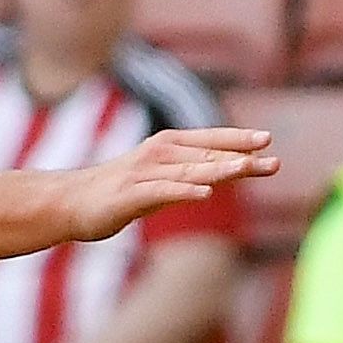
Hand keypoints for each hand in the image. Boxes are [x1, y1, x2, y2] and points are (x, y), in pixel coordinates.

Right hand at [56, 125, 277, 239]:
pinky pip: (162, 192)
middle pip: (206, 156)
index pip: (208, 141)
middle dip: (241, 157)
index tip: (267, 141)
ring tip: (248, 168)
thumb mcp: (158, 180)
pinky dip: (184, 192)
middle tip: (273, 161)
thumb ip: (189, 174)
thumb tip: (224, 171)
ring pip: (189, 171)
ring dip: (220, 170)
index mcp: (165, 148)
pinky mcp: (130, 196)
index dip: (237, 140)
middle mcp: (157, 155)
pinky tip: (205, 195)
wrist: (69, 202)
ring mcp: (143, 174)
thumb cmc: (116, 192)